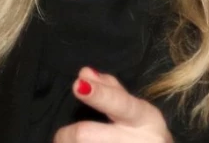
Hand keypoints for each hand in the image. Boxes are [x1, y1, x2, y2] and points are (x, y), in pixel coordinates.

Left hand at [52, 67, 173, 142]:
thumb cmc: (145, 135)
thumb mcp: (137, 112)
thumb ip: (111, 91)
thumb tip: (84, 73)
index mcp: (144, 119)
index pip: (118, 103)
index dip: (98, 95)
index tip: (78, 85)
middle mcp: (139, 141)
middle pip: (85, 134)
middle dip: (66, 135)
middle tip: (63, 137)